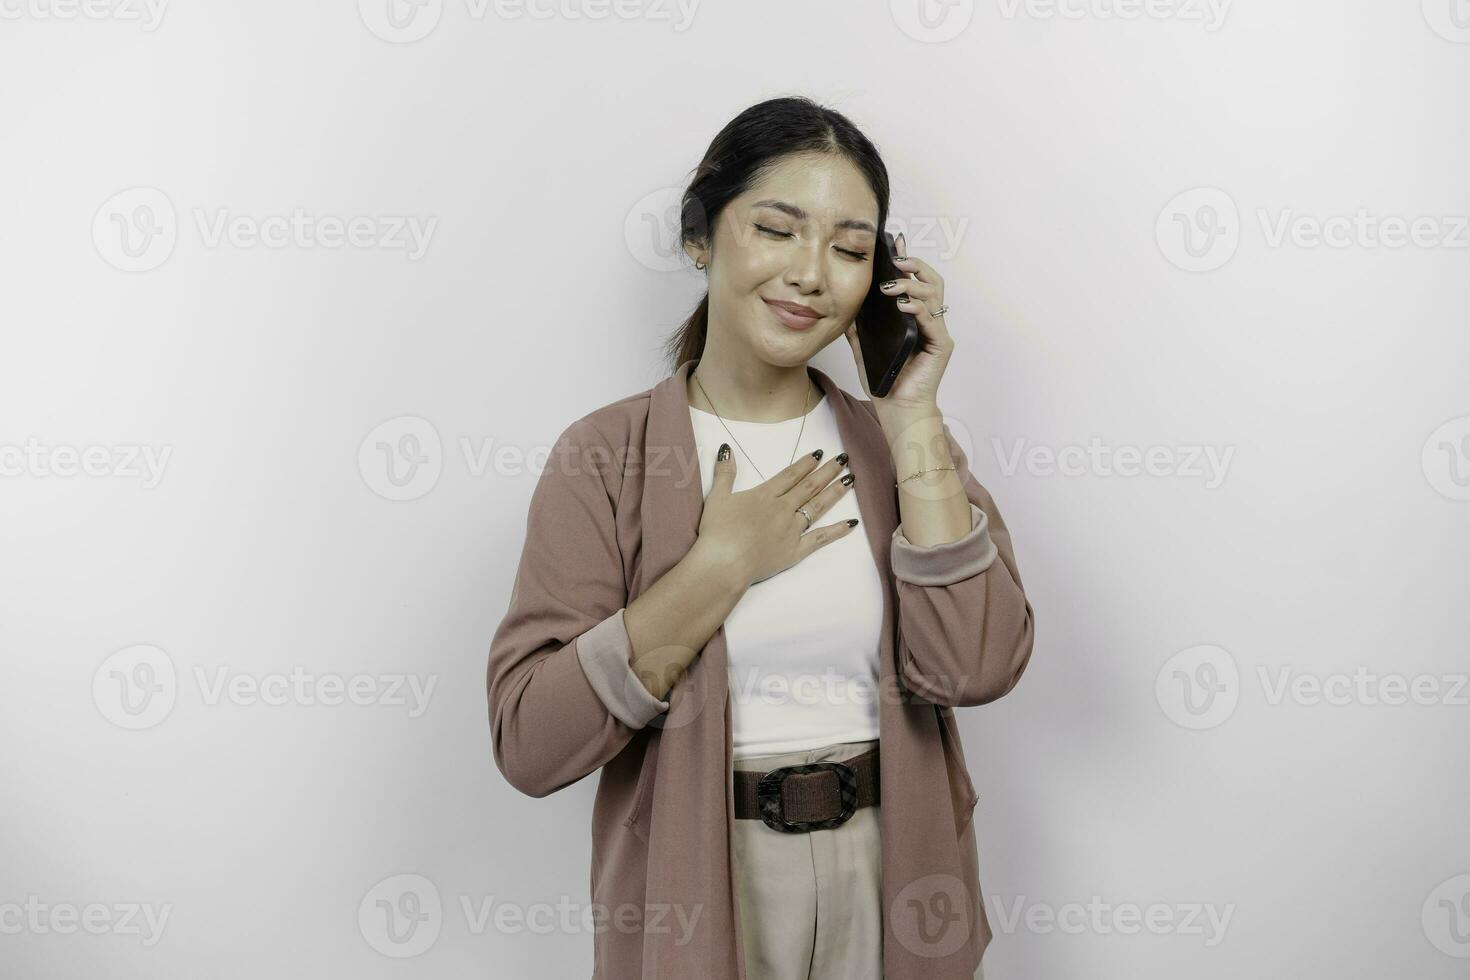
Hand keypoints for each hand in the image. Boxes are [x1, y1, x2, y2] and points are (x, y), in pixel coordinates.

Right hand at [695, 445, 858, 587]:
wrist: (724, 563)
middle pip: (809, 486)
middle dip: (828, 471)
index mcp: (765, 495)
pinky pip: (821, 538)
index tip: (819, 453)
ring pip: (818, 507)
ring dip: (835, 492)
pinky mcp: (796, 551)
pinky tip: (852, 522)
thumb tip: (728, 447)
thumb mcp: (716, 497)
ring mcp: (792, 530)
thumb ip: (724, 472)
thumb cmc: (717, 532)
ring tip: (851, 479)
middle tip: (844, 458)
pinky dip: (837, 531)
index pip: (790, 475)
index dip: (806, 463)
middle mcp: (783, 509)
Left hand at [844, 231, 953, 426]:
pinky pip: (932, 320)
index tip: (894, 243)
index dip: (907, 261)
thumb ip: (858, 328)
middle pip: (931, 281)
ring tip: (892, 285)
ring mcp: (937, 333)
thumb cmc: (885, 381)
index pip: (915, 282)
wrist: (897, 409)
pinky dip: (917, 308)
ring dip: (912, 284)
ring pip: (934, 295)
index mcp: (914, 319)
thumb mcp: (864, 348)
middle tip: (896, 259)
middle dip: (915, 265)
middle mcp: (929, 322)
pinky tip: (902, 305)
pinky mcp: (941, 345)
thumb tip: (844, 306)